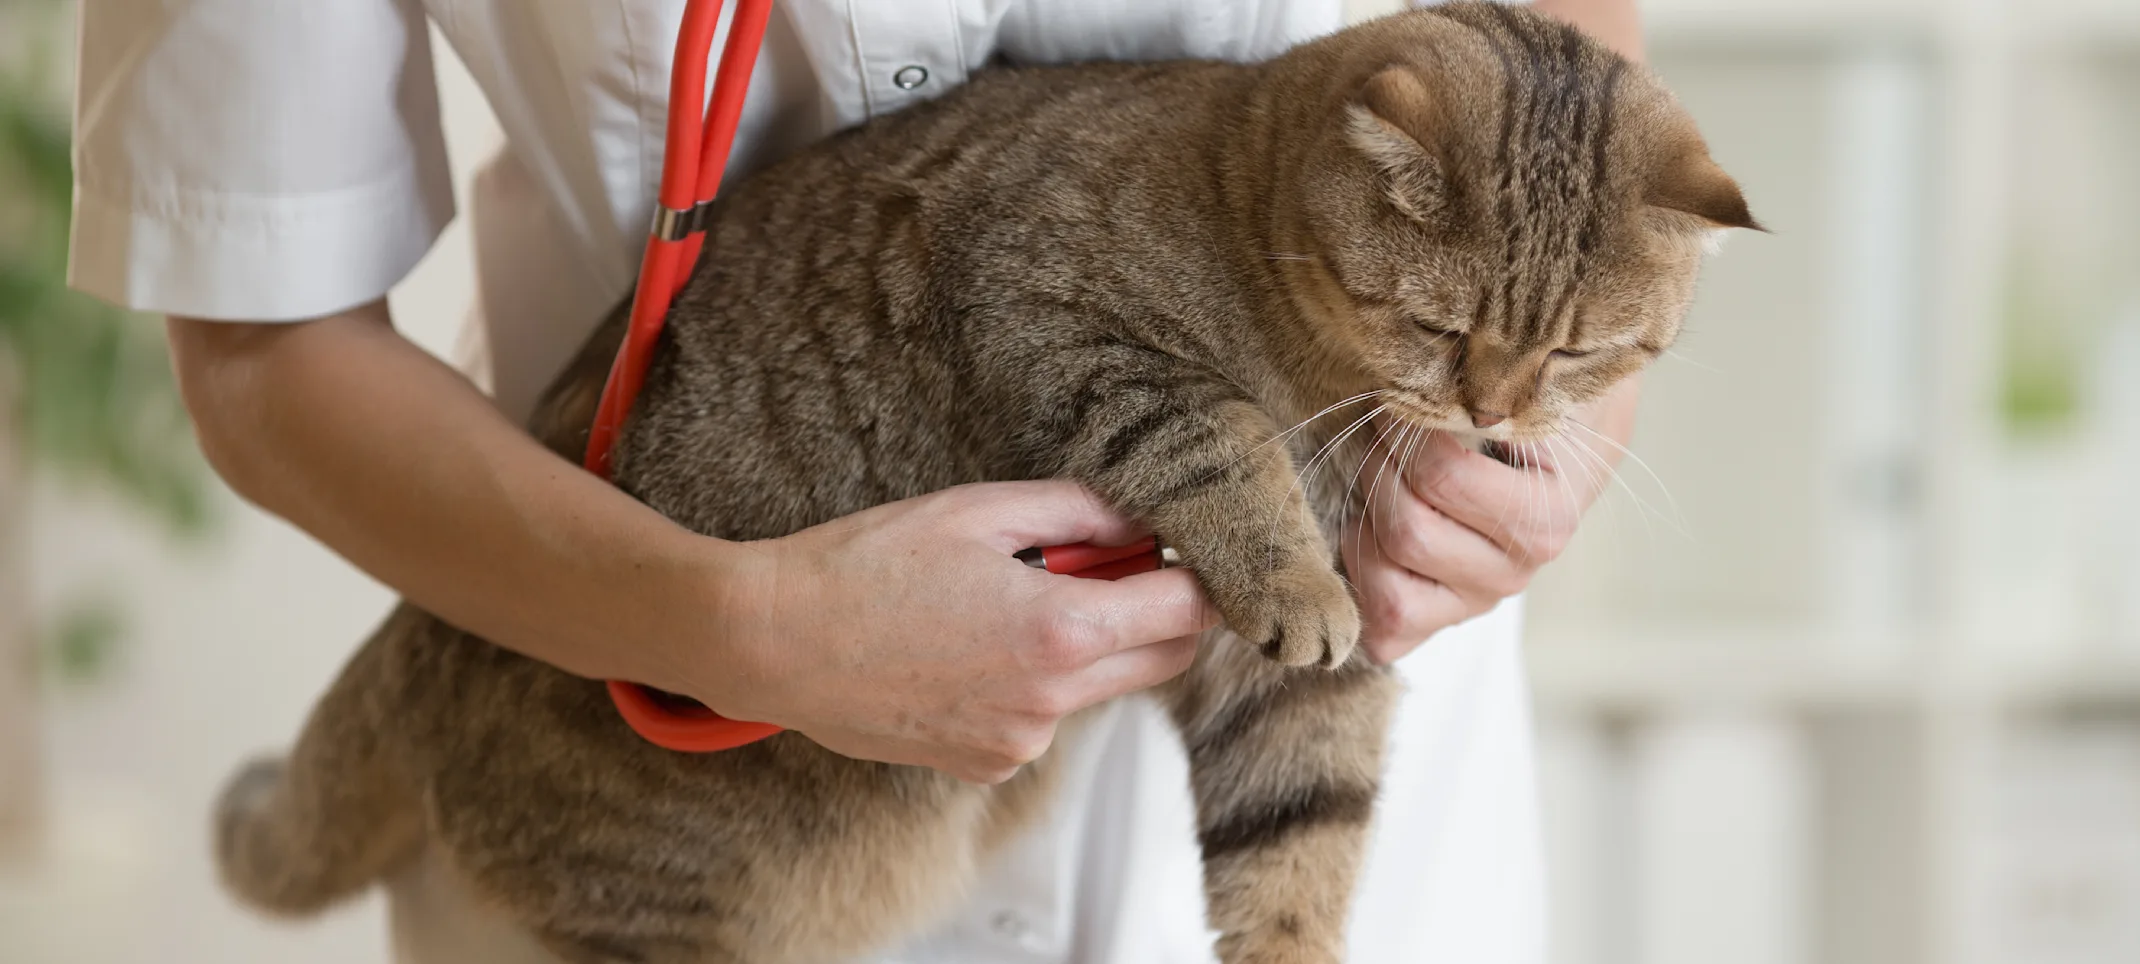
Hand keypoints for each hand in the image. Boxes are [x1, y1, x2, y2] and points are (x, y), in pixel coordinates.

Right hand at [694, 480, 1215, 783]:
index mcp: (1061, 632)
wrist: (771, 642)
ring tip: (1008, 598)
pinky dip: (1032, 682)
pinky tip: (968, 646)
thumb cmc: (863, 565)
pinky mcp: (985, 765)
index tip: (1198, 551)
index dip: (1206, 576)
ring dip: (1087, 645)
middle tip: (1119, 561)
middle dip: (1160, 612)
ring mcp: (1018, 743)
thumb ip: (1080, 513)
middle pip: (1164, 660)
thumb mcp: (978, 511)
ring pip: (1099, 689)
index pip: (1186, 612)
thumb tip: (1145, 519)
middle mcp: (1051, 703)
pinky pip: (1042, 718)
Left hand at [1343, 383, 1635, 663]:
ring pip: (1386, 589)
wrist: (1567, 441)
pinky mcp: (1441, 619)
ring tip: (1375, 477)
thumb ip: (1496, 377)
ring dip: (1362, 526)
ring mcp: (1477, 601)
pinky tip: (1368, 531)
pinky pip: (1384, 631)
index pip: (1441, 476)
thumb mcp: (1533, 377)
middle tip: (1378, 429)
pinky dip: (1361, 584)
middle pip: (1406, 533)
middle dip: (1376, 470)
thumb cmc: (1541, 400)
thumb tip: (1433, 364)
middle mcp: (1516, 571)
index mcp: (1546, 516)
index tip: (1399, 396)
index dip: (1399, 428)